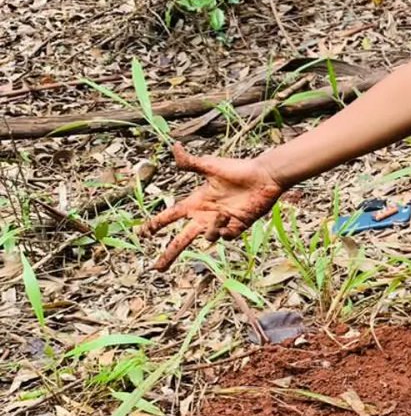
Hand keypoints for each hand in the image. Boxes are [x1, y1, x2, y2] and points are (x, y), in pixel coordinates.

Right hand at [141, 142, 285, 270]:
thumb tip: (175, 146)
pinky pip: (224, 238)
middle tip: (157, 269)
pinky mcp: (236, 228)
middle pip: (182, 239)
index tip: (141, 233)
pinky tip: (229, 219)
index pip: (170, 215)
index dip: (156, 224)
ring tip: (223, 214)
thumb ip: (191, 162)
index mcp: (196, 202)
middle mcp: (205, 215)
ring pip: (206, 238)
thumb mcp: (211, 166)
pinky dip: (223, 232)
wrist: (264, 177)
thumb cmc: (238, 169)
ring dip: (211, 229)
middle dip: (169, 253)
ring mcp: (220, 223)